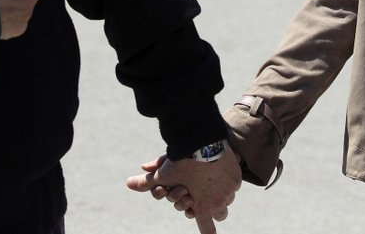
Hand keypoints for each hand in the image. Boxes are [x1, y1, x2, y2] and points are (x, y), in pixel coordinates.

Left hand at [126, 148, 241, 233]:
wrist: (203, 141)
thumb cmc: (182, 161)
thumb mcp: (164, 173)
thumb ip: (147, 183)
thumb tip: (128, 183)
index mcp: (203, 207)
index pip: (208, 229)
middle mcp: (219, 202)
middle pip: (221, 214)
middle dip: (214, 209)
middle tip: (207, 201)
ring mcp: (230, 189)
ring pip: (228, 198)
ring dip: (222, 194)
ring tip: (213, 183)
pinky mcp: (237, 176)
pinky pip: (234, 184)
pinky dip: (228, 180)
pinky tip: (220, 171)